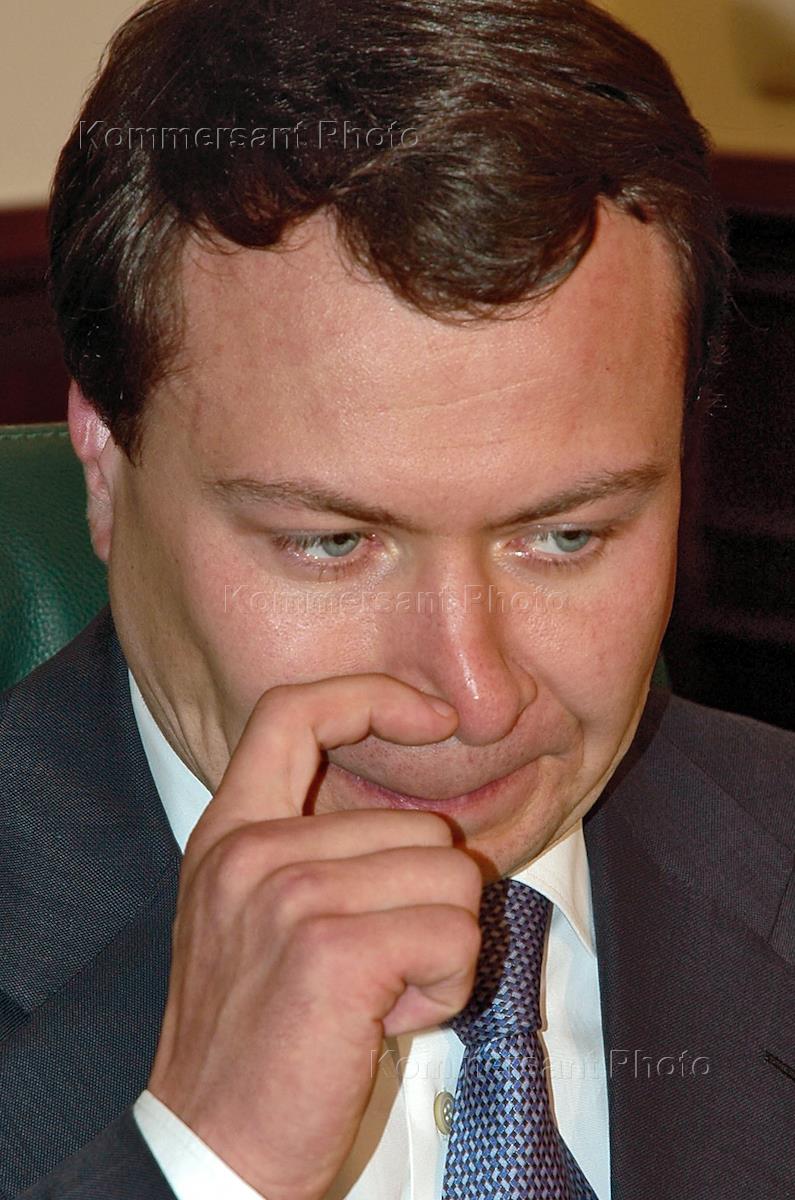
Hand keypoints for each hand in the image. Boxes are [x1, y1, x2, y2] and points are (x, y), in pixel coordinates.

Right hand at [147, 675, 481, 1199]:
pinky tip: (385, 1019)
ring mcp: (288, 896)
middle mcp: (251, 852)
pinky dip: (445, 986)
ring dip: (437, 948)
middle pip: (420, 827)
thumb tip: (424, 829)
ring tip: (373, 994)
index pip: (295, 711)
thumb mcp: (253, 919)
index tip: (431, 716)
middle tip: (367, 969)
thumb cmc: (254, 1042)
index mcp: (230, 833)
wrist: (212, 1148)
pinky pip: (456, 933)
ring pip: (450, 878)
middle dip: (423, 907)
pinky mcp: (332, 950)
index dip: (373, 697)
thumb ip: (313, 852)